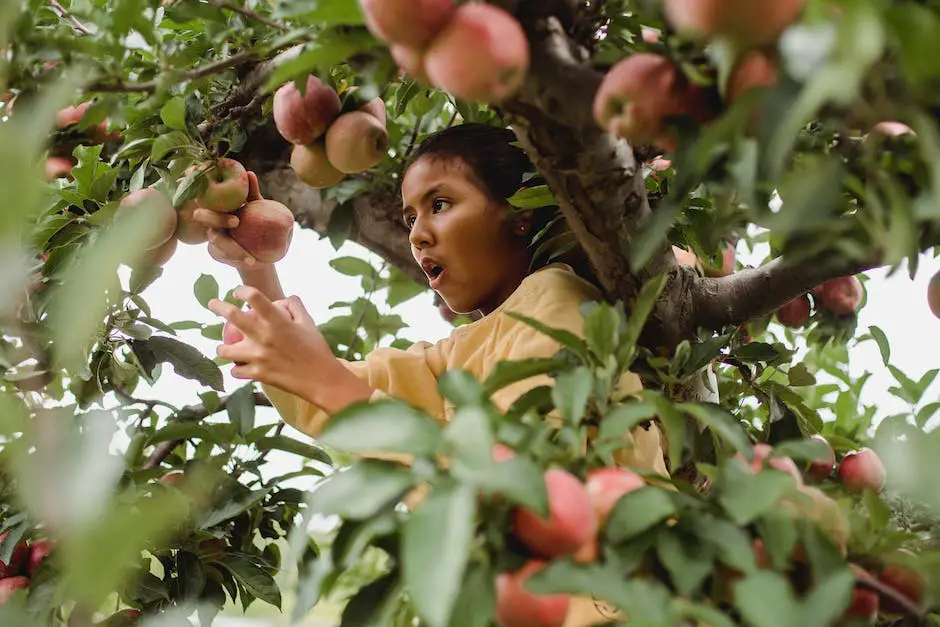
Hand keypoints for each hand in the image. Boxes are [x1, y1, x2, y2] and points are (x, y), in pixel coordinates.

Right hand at [191, 171, 263, 270]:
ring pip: (217, 244)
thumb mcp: (257, 207)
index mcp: (218, 208)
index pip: (211, 204)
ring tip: (252, 261)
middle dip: (220, 225)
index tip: (237, 220)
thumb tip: (250, 173)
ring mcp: (211, 238)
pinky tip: (250, 264)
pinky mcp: (215, 253)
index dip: (218, 209)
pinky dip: (236, 261)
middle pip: (209, 223)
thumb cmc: (257, 220)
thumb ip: (251, 193)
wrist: (259, 247)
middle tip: (238, 226)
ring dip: (235, 252)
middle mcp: (210, 221)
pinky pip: (223, 257)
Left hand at [208, 286, 370, 409]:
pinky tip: (240, 367)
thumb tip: (278, 301)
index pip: (254, 297)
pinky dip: (237, 369)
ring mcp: (258, 357)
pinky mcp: (257, 374)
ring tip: (223, 347)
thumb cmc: (316, 349)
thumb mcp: (308, 322)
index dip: (242, 290)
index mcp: (278, 321)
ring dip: (222, 348)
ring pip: (225, 350)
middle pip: (232, 316)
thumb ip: (293, 306)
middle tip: (213, 304)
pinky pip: (236, 371)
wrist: (321, 379)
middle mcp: (264, 336)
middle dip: (218, 306)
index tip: (238, 292)